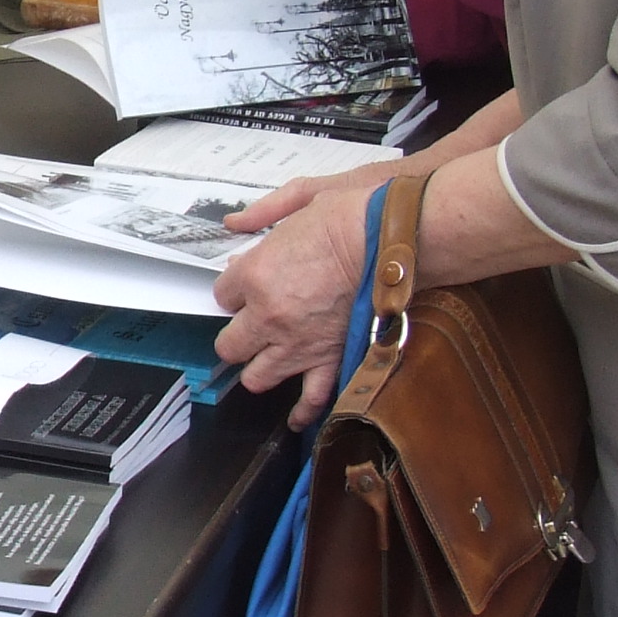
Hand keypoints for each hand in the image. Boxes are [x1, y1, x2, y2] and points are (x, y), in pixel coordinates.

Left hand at [211, 177, 383, 424]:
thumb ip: (262, 215)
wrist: (394, 238)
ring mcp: (298, 344)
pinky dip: (302, 410)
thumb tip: (237, 227)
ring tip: (268, 359)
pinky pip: (310, 397)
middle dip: (237, 336)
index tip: (247, 284)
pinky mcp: (330, 358)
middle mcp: (269, 317)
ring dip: (259, 368)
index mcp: (254, 276)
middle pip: (230, 345)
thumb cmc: (351, 214)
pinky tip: (295, 417)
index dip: (235, 290)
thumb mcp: (300, 199)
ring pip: (257, 376)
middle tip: (250, 326)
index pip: (223, 295)